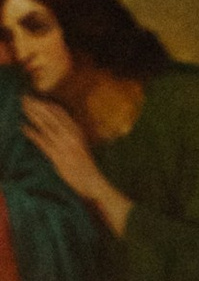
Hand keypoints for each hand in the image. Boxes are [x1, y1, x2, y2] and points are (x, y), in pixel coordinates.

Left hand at [20, 94, 128, 231]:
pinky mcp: (57, 156)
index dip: (48, 105)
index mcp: (78, 132)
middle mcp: (70, 136)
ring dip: (32, 114)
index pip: (61, 113)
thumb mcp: (82, 147)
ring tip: (23, 107)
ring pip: (45, 125)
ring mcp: (63, 146)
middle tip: (25, 98)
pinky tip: (23, 127)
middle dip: (36, 105)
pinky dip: (32, 133)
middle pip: (50, 116)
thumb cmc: (88, 168)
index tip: (38, 100)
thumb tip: (62, 129)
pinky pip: (41, 141)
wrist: (93, 183)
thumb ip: (72, 136)